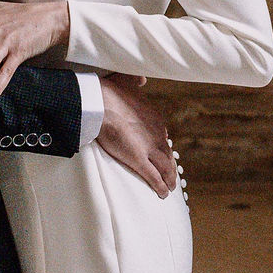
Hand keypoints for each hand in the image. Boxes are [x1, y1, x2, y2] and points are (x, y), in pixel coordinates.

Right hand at [97, 74, 176, 198]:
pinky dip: (160, 186)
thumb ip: (135, 80)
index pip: (163, 137)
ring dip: (168, 179)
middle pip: (167, 154)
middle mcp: (157, 135)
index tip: (162, 153)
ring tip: (169, 187)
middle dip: (170, 166)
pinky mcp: (139, 160)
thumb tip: (141, 78)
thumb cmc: (110, 91)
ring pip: (165, 167)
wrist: (101, 103)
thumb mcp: (127, 81)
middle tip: (171, 175)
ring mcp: (149, 148)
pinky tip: (163, 193)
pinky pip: (154, 177)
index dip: (162, 147)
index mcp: (155, 119)